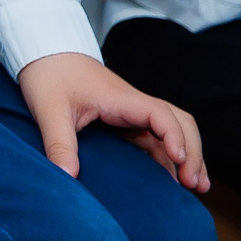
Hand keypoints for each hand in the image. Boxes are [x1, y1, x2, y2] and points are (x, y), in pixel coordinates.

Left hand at [16, 52, 208, 190]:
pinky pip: (155, 137)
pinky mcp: (125, 119)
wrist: (44, 53)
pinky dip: (168, 155)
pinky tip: (173, 177)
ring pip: (172, 129)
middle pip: (179, 121)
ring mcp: (131, 111)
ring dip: (188, 154)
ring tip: (196, 186)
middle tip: (195, 185)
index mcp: (119, 98)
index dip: (174, 135)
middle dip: (193, 151)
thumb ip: (58, 143)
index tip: (179, 159)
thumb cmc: (48, 76)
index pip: (159, 113)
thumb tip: (67, 176)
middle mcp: (132, 103)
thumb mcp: (49, 111)